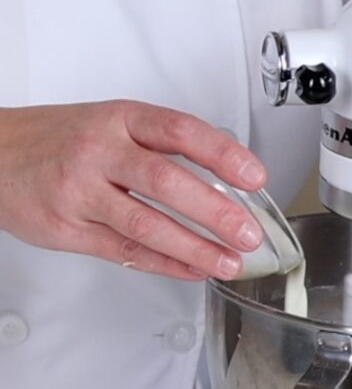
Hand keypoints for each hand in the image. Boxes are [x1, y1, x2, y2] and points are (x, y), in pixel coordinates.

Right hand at [0, 101, 267, 280]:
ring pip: (146, 224)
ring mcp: (81, 192)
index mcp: (120, 118)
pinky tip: (193, 270)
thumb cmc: (59, 139)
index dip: (222, 154)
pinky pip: (124, 251)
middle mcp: (100, 151)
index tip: (255, 176)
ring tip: (229, 261)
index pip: (180, 131)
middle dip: (215, 212)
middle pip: (167, 181)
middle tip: (248, 233)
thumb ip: (159, 145)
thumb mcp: (111, 122)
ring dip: (195, 248)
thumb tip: (223, 176)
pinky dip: (165, 263)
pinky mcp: (68, 229)